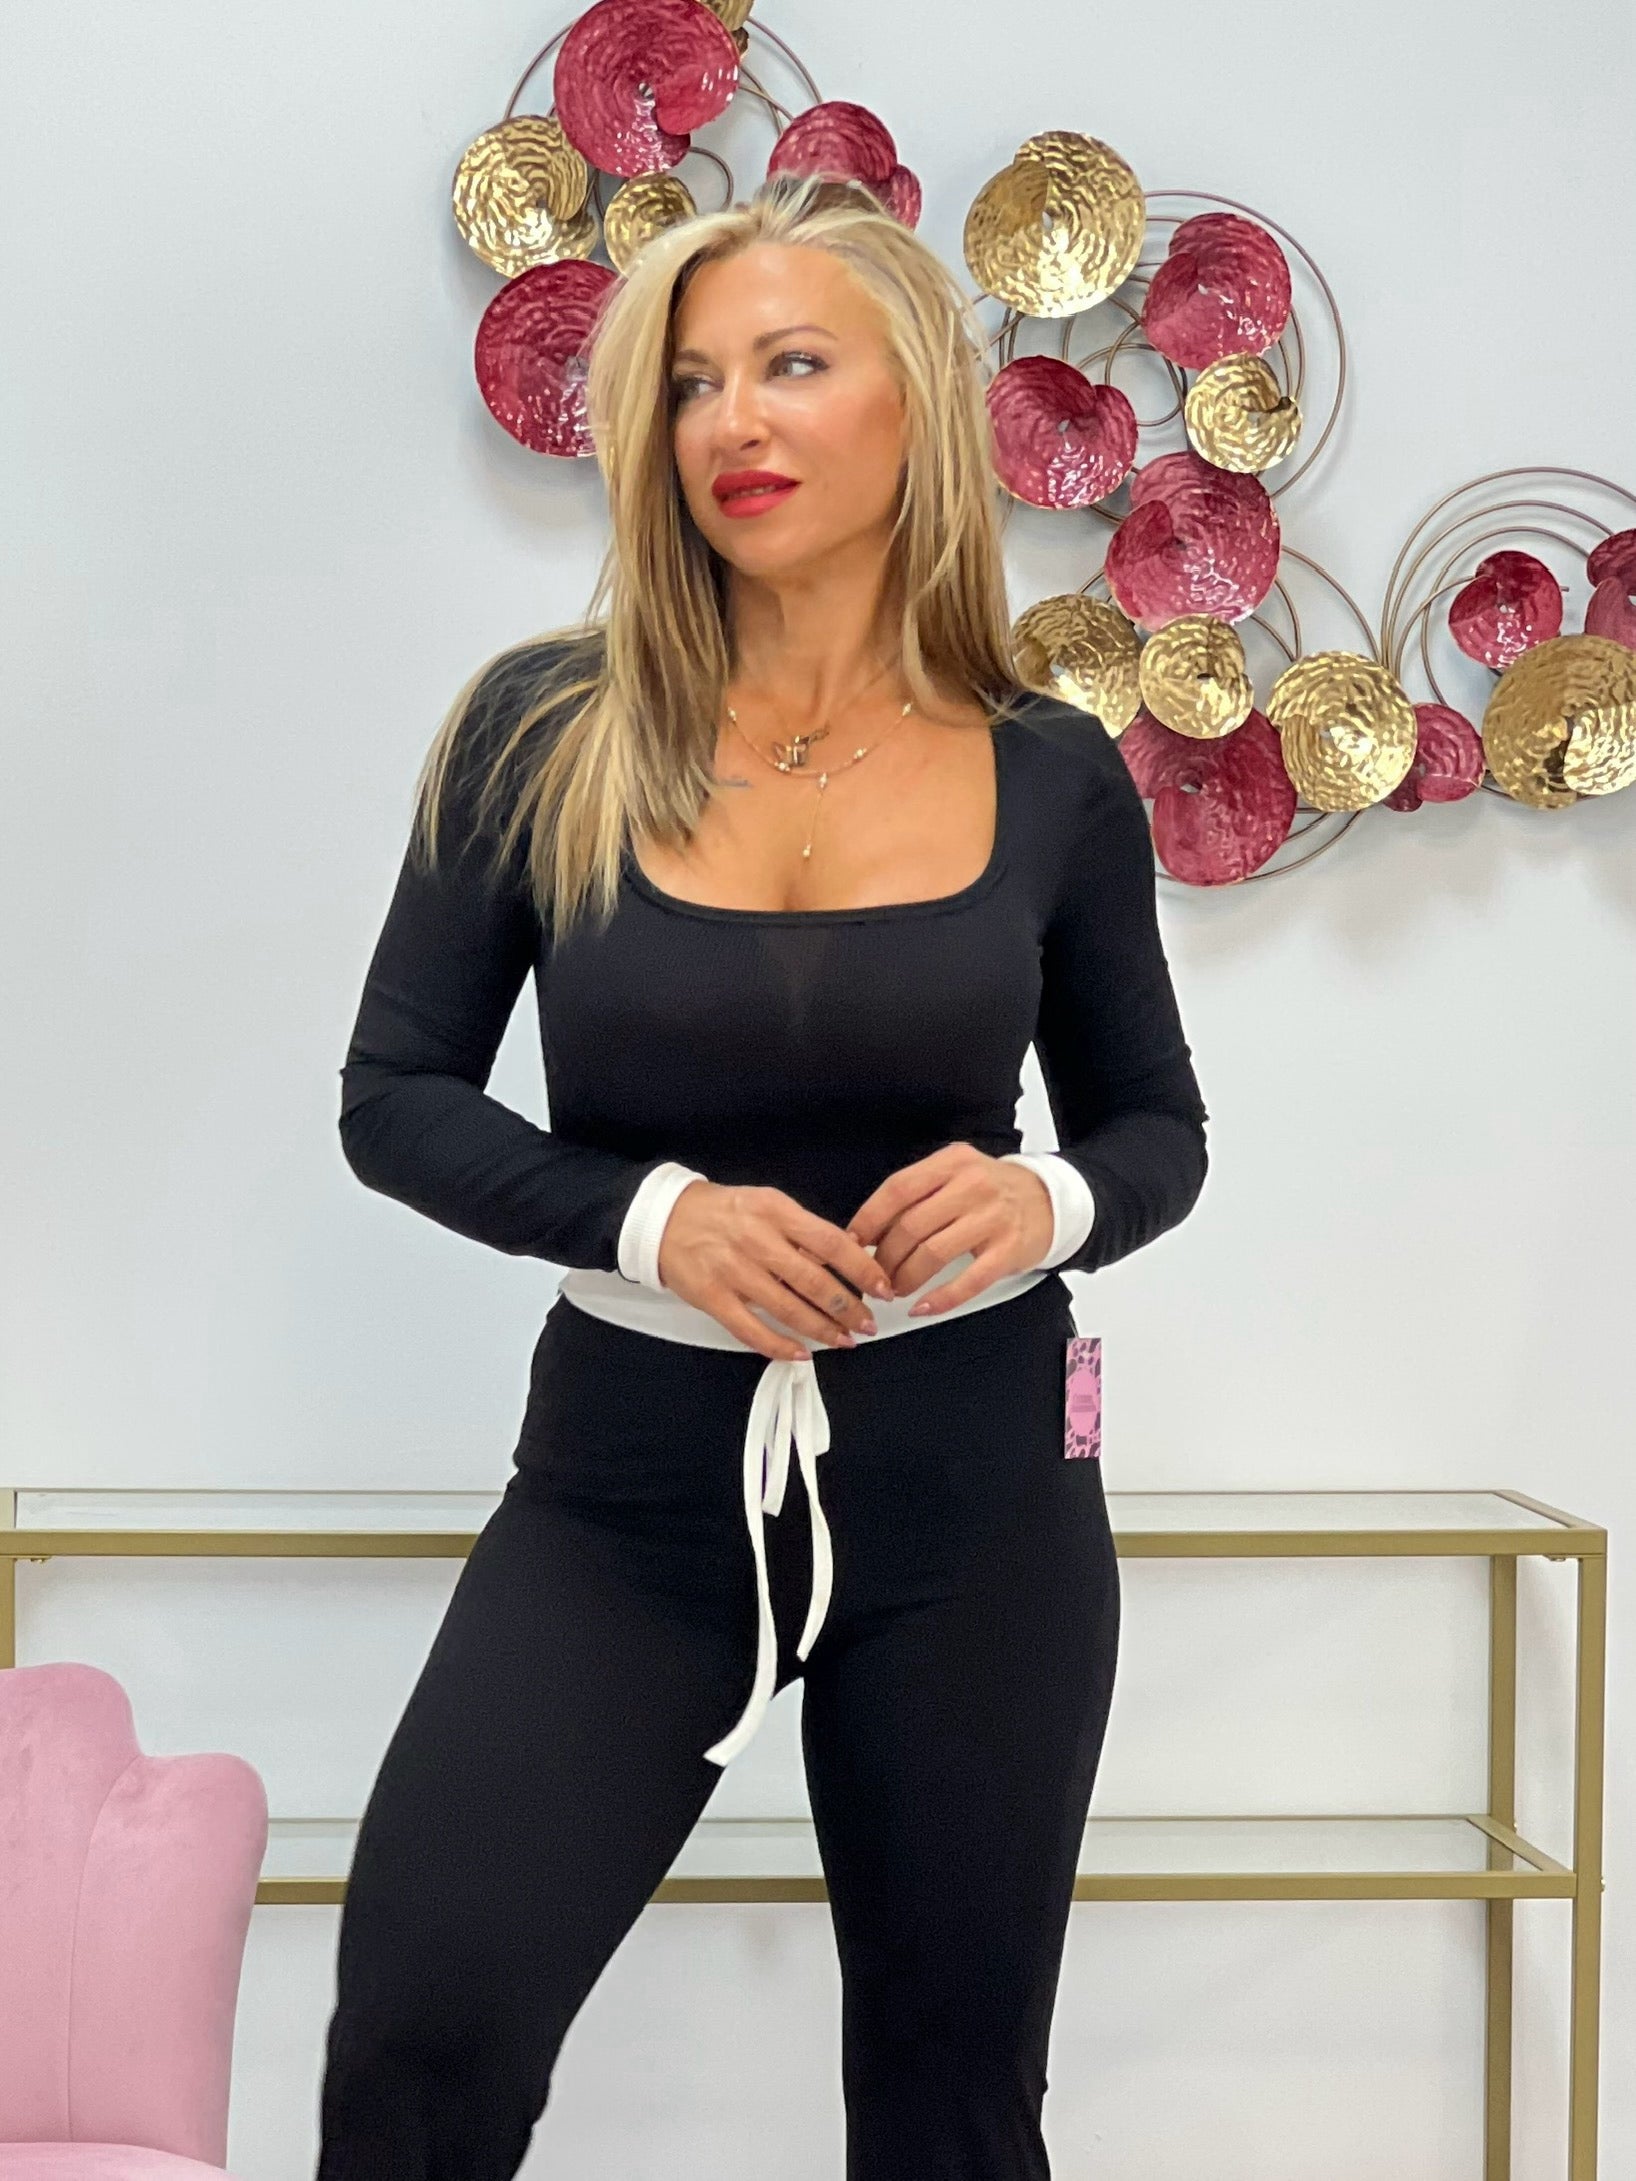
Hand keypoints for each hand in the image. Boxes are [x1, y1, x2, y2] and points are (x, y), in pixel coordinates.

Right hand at [656, 1181, 896, 1362]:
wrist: (664, 1219)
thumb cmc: (725, 1212)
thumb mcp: (767, 1205)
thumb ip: (803, 1230)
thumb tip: (848, 1257)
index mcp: (775, 1211)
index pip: (830, 1241)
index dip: (861, 1268)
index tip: (883, 1287)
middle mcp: (756, 1240)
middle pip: (813, 1280)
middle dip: (848, 1307)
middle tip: (868, 1324)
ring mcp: (732, 1271)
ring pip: (787, 1309)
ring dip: (822, 1329)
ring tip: (844, 1341)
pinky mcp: (712, 1298)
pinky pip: (751, 1329)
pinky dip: (780, 1346)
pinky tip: (801, 1354)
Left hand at [844, 1143, 1053, 1317]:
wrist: (1050, 1200)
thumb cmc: (992, 1191)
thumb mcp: (956, 1174)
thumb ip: (918, 1194)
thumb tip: (869, 1230)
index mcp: (952, 1163)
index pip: (898, 1189)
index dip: (869, 1219)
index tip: (853, 1241)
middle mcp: (972, 1185)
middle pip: (911, 1225)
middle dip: (885, 1257)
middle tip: (875, 1276)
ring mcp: (993, 1217)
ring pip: (933, 1253)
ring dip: (906, 1278)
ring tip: (895, 1290)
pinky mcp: (1009, 1250)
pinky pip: (968, 1280)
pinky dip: (941, 1298)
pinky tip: (923, 1307)